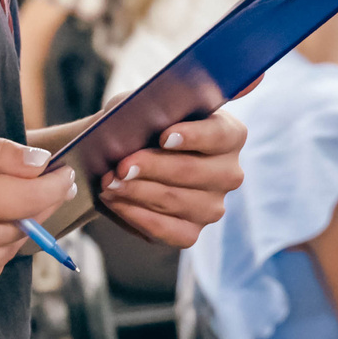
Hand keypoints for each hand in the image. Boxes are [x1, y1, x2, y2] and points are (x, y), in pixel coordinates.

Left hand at [95, 109, 246, 248]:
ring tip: (108, 182)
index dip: (194, 136)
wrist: (130, 159)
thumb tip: (138, 115)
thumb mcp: (145, 106)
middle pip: (192, 171)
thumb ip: (148, 105)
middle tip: (120, 166)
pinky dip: (135, 214)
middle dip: (152, 168)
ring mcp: (212, 206)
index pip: (219, 134)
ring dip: (136, 191)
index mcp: (229, 134)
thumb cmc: (144, 127)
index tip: (164, 137)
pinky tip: (114, 200)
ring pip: (175, 201)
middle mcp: (229, 173)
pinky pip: (165, 230)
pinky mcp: (191, 233)